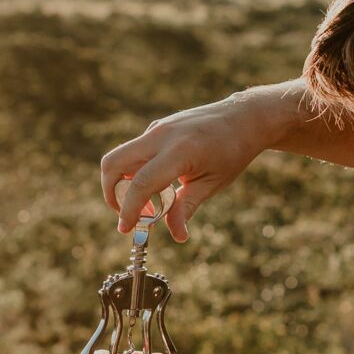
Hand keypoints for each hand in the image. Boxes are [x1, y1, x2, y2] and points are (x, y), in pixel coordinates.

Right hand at [99, 92, 271, 241]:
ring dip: (123, 184)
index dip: (129, 210)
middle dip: (110, 193)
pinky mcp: (156, 128)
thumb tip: (177, 236)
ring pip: (119, 157)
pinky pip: (135, 153)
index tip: (126, 230)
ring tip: (150, 204)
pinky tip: (159, 186)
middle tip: (127, 214)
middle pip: (113, 163)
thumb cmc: (232, 152)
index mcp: (179, 151)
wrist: (243, 117)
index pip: (141, 184)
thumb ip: (187, 208)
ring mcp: (156, 129)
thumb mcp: (212, 184)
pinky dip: (135, 173)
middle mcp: (161, 135)